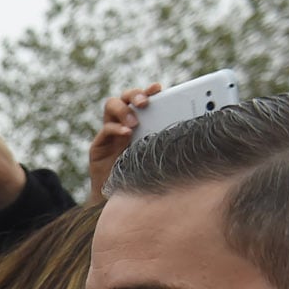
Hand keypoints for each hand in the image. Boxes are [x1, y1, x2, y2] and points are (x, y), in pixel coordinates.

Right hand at [88, 83, 160, 202]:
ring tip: (135, 122)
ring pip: (111, 106)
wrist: (124, 201)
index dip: (148, 91)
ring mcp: (109, 134)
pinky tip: (127, 133)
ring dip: (123, 110)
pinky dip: (116, 128)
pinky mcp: (98, 147)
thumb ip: (166, 135)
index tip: (158, 88)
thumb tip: (190, 119)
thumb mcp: (159, 151)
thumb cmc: (145, 176)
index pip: (141, 99)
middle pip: (124, 97)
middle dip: (134, 95)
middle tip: (145, 102)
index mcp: (140, 123)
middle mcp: (123, 124)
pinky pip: (105, 129)